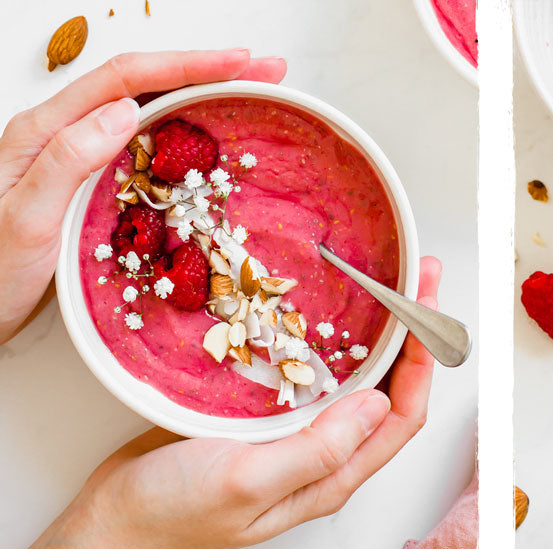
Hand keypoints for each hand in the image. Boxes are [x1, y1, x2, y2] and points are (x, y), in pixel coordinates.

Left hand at [0, 49, 286, 344]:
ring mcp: (78, 155)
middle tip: (263, 71)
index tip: (239, 62)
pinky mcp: (91, 180)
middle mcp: (62, 133)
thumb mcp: (27, 219)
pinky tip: (210, 135)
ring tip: (248, 91)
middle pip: (142, 82)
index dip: (188, 64)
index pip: (125, 79)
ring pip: (146, 106)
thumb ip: (69, 159)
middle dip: (206, 70)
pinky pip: (144, 142)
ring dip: (200, 93)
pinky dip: (185, 127)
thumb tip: (126, 111)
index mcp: (44, 130)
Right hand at [0, 257, 441, 548]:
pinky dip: (324, 340)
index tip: (427, 311)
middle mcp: (323, 456)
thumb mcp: (249, 481)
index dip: (423, 364)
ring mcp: (294, 436)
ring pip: (352, 379)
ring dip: (374, 333)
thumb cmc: (173, 512)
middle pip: (388, 391)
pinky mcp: (264, 418)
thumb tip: (379, 405)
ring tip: (388, 283)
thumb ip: (317, 449)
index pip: (402, 417)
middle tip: (419, 278)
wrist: (110, 521)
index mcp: (332, 476)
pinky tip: (323, 308)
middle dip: (410, 335)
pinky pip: (308, 374)